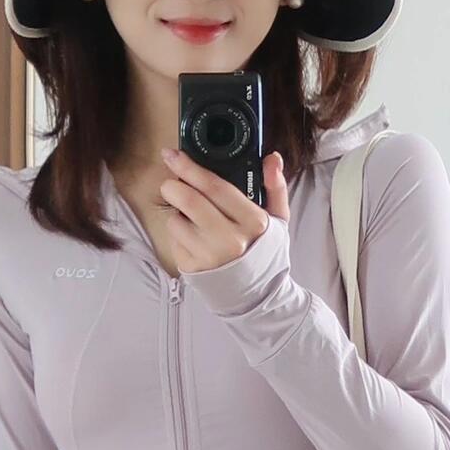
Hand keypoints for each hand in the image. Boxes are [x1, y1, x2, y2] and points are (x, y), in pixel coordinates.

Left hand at [157, 146, 289, 275]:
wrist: (256, 295)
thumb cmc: (263, 252)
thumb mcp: (278, 220)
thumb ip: (276, 187)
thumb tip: (272, 158)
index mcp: (252, 223)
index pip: (215, 187)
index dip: (190, 168)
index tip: (174, 155)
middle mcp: (229, 240)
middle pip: (189, 201)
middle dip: (173, 186)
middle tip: (171, 182)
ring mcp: (209, 256)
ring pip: (175, 220)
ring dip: (176, 213)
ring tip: (190, 217)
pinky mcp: (192, 268)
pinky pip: (173, 240)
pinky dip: (177, 233)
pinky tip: (192, 237)